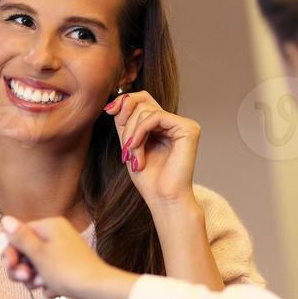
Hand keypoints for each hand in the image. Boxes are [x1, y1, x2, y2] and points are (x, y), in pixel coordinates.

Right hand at [0, 216, 135, 298]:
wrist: (99, 293)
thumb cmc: (69, 271)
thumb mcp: (38, 253)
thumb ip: (20, 237)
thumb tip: (6, 219)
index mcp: (50, 226)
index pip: (20, 234)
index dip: (12, 252)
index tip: (11, 266)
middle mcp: (58, 237)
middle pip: (26, 252)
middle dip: (22, 268)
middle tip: (26, 278)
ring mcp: (64, 255)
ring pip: (36, 267)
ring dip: (34, 279)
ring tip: (43, 285)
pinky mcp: (69, 271)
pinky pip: (49, 278)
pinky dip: (49, 286)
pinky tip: (57, 291)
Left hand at [106, 91, 199, 208]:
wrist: (163, 199)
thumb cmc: (149, 179)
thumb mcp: (129, 144)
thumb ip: (126, 121)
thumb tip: (120, 99)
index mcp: (163, 125)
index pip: (142, 100)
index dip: (124, 101)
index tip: (108, 111)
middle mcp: (175, 122)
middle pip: (142, 102)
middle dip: (126, 124)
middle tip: (125, 150)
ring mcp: (184, 124)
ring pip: (146, 110)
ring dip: (132, 135)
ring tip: (133, 158)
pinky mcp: (189, 129)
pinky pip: (156, 117)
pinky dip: (140, 132)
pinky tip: (137, 149)